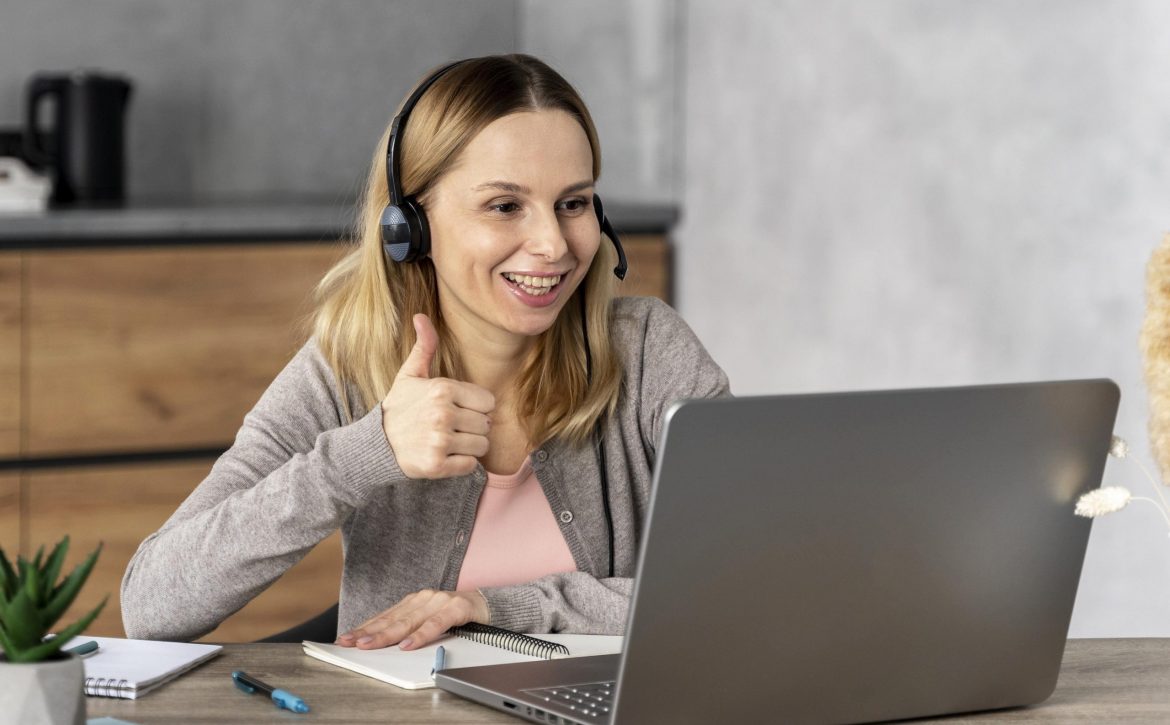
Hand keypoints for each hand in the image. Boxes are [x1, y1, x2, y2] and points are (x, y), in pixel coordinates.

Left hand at [335, 589, 489, 649]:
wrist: (492, 605)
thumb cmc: (457, 615)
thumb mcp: (429, 621)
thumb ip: (409, 629)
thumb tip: (382, 643)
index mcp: (415, 601)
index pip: (385, 616)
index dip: (364, 627)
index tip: (345, 639)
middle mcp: (424, 597)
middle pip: (392, 618)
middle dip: (369, 631)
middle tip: (351, 643)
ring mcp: (440, 600)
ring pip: (410, 620)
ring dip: (388, 634)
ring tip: (370, 644)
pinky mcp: (457, 607)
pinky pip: (437, 623)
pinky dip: (421, 635)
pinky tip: (408, 645)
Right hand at [381, 314, 494, 478]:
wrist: (376, 444)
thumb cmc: (399, 407)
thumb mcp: (410, 375)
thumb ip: (424, 347)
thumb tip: (421, 316)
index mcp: (442, 389)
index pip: (488, 401)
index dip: (476, 407)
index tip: (459, 409)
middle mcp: (443, 414)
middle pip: (487, 424)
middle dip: (474, 427)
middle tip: (452, 427)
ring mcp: (440, 440)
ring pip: (482, 445)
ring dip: (469, 446)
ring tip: (449, 441)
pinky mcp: (437, 465)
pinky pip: (471, 465)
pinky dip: (461, 463)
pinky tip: (445, 455)